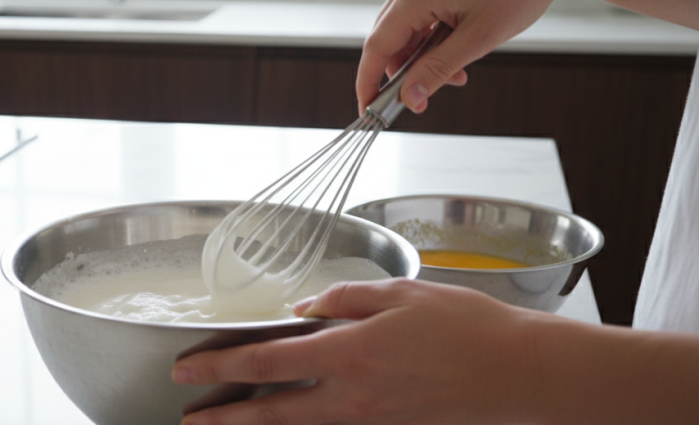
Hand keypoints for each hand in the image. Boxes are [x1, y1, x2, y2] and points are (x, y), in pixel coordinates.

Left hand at [172, 279, 549, 424]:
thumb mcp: (398, 293)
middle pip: (270, 412)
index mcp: (348, 353)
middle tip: (188, 418)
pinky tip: (285, 422)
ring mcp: (369, 420)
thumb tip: (304, 310)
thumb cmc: (466, 326)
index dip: (220, 368)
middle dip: (223, 417)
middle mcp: (351, 396)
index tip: (186, 371)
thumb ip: (342, 299)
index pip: (265, 362)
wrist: (519, 374)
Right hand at [357, 0, 573, 114]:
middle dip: (403, 73)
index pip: (377, 46)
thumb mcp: (479, 39)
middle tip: (424, 98)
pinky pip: (418, 17)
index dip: (369, 83)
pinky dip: (430, 41)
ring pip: (404, 31)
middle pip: (388, 40)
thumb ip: (437, 71)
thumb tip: (410, 98)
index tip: (369, 111)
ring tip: (456, 73)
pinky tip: (455, 51)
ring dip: (421, 59)